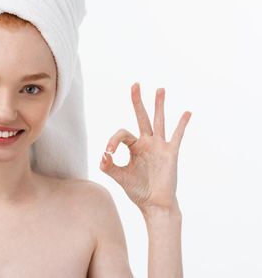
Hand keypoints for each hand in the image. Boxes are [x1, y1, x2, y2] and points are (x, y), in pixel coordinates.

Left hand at [100, 82, 190, 213]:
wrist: (154, 204)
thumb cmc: (138, 190)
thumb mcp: (119, 177)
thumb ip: (109, 167)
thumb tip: (102, 156)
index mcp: (134, 147)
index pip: (122, 134)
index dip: (112, 141)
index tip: (108, 153)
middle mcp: (147, 143)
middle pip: (142, 117)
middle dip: (137, 101)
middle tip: (135, 84)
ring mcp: (159, 146)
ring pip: (159, 121)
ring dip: (159, 105)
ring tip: (159, 89)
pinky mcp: (171, 153)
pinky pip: (177, 136)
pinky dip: (181, 125)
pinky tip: (186, 113)